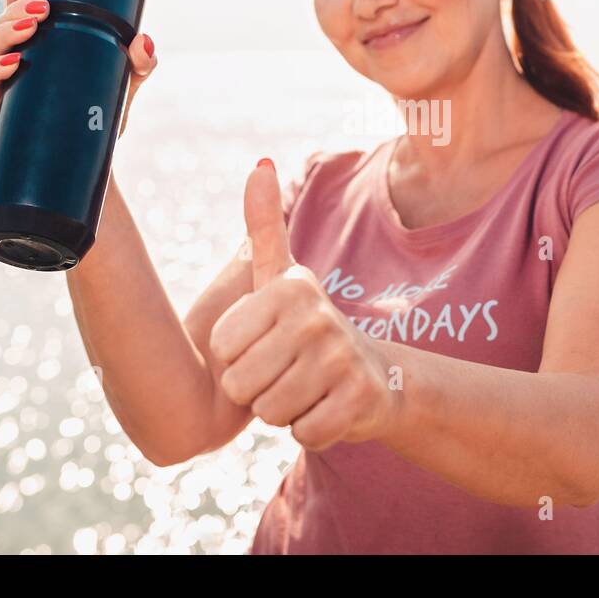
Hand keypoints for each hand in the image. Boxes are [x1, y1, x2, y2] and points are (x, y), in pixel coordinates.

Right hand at [0, 0, 156, 135]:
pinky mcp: (1, 105)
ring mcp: (6, 79)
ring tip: (30, 29)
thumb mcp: (128, 79)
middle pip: (1, 21)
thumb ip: (142, 61)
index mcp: (39, 39)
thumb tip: (143, 40)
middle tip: (42, 9)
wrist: (95, 152)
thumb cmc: (104, 106)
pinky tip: (14, 64)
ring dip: (5, 32)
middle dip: (16, 8)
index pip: (19, 5)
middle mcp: (16, 54)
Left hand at [208, 159, 399, 450]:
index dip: (235, 359)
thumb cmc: (308, 326)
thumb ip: (264, 224)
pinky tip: (324, 408)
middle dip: (257, 390)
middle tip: (285, 372)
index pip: (222, 350)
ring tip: (304, 388)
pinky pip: (302, 434)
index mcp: (290, 289)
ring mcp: (341, 360)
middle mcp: (318, 318)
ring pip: (270, 413)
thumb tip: (260, 163)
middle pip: (242, 385)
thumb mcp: (282, 276)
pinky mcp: (359, 402)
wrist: (376, 376)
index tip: (265, 345)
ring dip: (282, 411)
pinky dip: (309, 430)